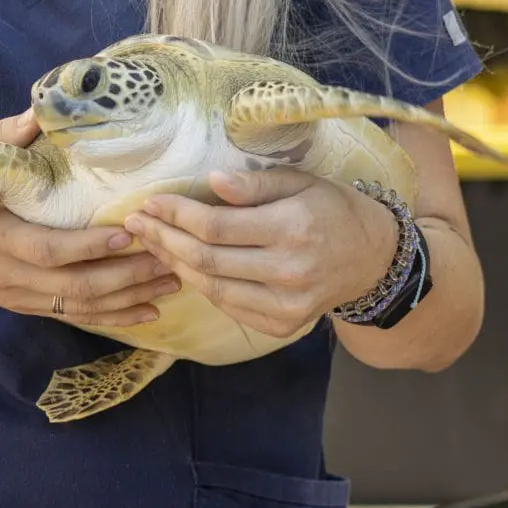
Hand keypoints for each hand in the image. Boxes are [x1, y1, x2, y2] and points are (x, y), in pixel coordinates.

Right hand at [0, 109, 179, 326]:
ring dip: (132, 296)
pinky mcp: (28, 306)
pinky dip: (116, 317)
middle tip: (173, 256)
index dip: (90, 246)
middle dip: (129, 275)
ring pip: (83, 306)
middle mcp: (12, 276)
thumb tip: (39, 114)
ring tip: (176, 279)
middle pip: (78, 286)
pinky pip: (76, 316)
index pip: (49, 249)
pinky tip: (150, 311)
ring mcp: (21, 296)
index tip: (129, 232)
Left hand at [122, 167, 398, 336]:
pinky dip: (200, 287)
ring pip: (211, 289)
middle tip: (135, 224)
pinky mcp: (283, 326)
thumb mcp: (301, 182)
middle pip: (206, 260)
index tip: (150, 202)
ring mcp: (286, 306)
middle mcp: (288, 272)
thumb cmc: (331, 209)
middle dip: (163, 240)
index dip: (176, 215)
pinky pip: (228, 307)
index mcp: (292, 229)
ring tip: (150, 243)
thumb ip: (255, 184)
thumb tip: (211, 181)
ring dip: (173, 265)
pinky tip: (181, 266)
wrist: (371, 258)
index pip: (216, 226)